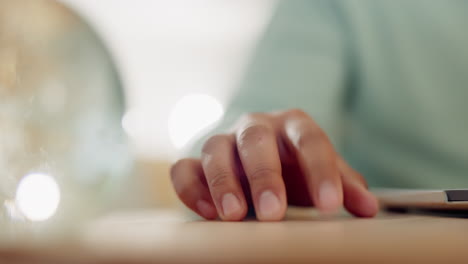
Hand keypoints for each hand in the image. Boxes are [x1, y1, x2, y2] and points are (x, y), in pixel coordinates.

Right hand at [170, 109, 378, 220]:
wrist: (263, 166)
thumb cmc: (296, 171)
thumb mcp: (322, 177)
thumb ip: (344, 186)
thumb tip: (368, 207)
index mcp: (293, 126)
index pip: (309, 140)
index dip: (320, 171)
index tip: (330, 204)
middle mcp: (255, 128)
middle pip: (256, 139)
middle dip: (264, 175)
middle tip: (274, 211)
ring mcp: (224, 142)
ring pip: (215, 148)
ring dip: (223, 182)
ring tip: (235, 215)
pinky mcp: (197, 162)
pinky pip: (184, 168)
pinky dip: (192, 188)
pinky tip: (208, 212)